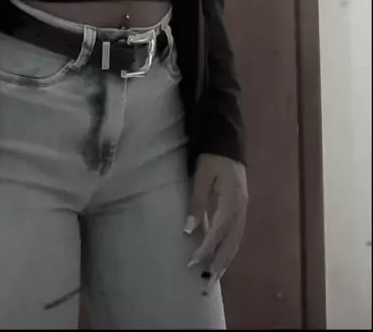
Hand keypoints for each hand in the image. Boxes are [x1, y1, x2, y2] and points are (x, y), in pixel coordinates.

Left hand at [184, 154, 247, 289]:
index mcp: (231, 203)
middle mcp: (241, 211)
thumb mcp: (201, 178)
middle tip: (206, 286)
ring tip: (213, 280)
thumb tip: (188, 231)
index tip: (192, 263)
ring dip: (224, 262)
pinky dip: (228, 251)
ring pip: (235, 243)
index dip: (205, 249)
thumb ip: (196, 204)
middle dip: (218, 266)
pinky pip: (236, 236)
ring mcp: (243, 211)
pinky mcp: (241, 210)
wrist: (227, 144)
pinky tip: (220, 261)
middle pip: (231, 244)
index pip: (217, 233)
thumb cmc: (212, 159)